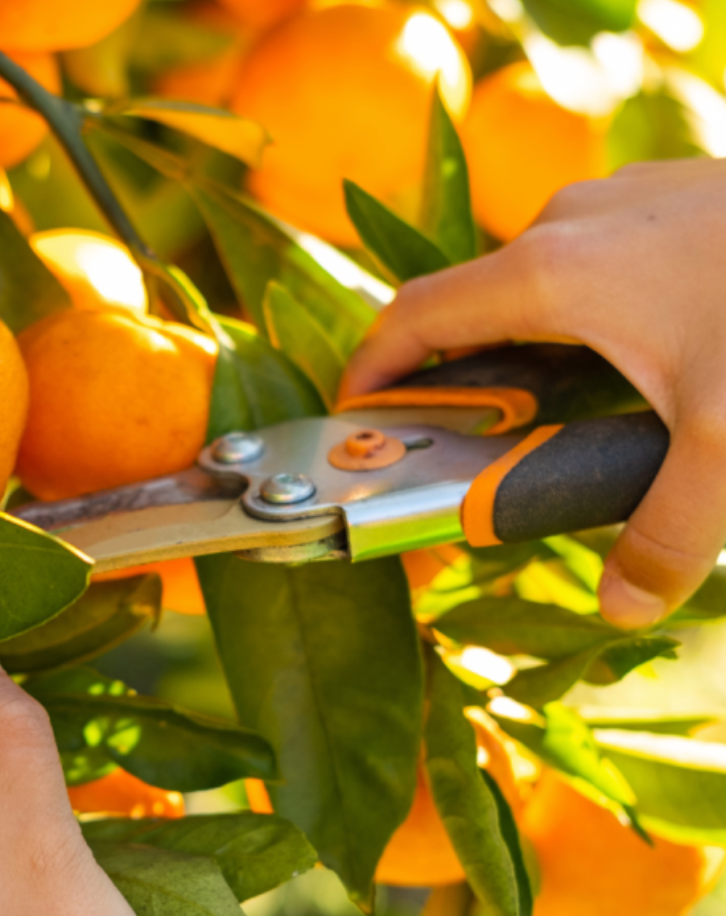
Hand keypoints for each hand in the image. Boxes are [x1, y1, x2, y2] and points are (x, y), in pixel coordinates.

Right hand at [342, 157, 725, 627]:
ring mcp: (624, 202)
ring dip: (523, 345)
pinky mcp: (671, 199)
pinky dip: (578, 316)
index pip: (415, 315)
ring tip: (550, 411)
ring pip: (536, 281)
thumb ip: (669, 534)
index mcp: (550, 272)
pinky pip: (591, 262)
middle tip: (468, 443)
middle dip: (457, 374)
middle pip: (474, 304)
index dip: (371, 366)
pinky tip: (632, 362)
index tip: (356, 414)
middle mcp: (571, 222)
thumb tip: (626, 604)